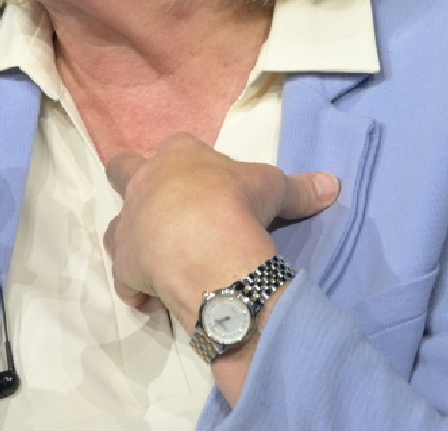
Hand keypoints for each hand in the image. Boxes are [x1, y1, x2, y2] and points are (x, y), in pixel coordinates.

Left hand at [103, 133, 338, 329]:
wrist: (205, 244)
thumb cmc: (235, 203)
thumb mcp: (274, 188)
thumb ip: (299, 187)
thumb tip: (332, 184)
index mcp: (178, 157)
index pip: (175, 145)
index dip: (186, 162)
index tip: (203, 181)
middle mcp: (144, 184)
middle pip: (122, 168)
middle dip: (133, 180)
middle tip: (160, 205)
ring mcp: (129, 223)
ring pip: (115, 225)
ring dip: (132, 237)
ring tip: (159, 257)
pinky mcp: (124, 264)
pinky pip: (124, 279)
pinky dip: (136, 289)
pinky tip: (154, 300)